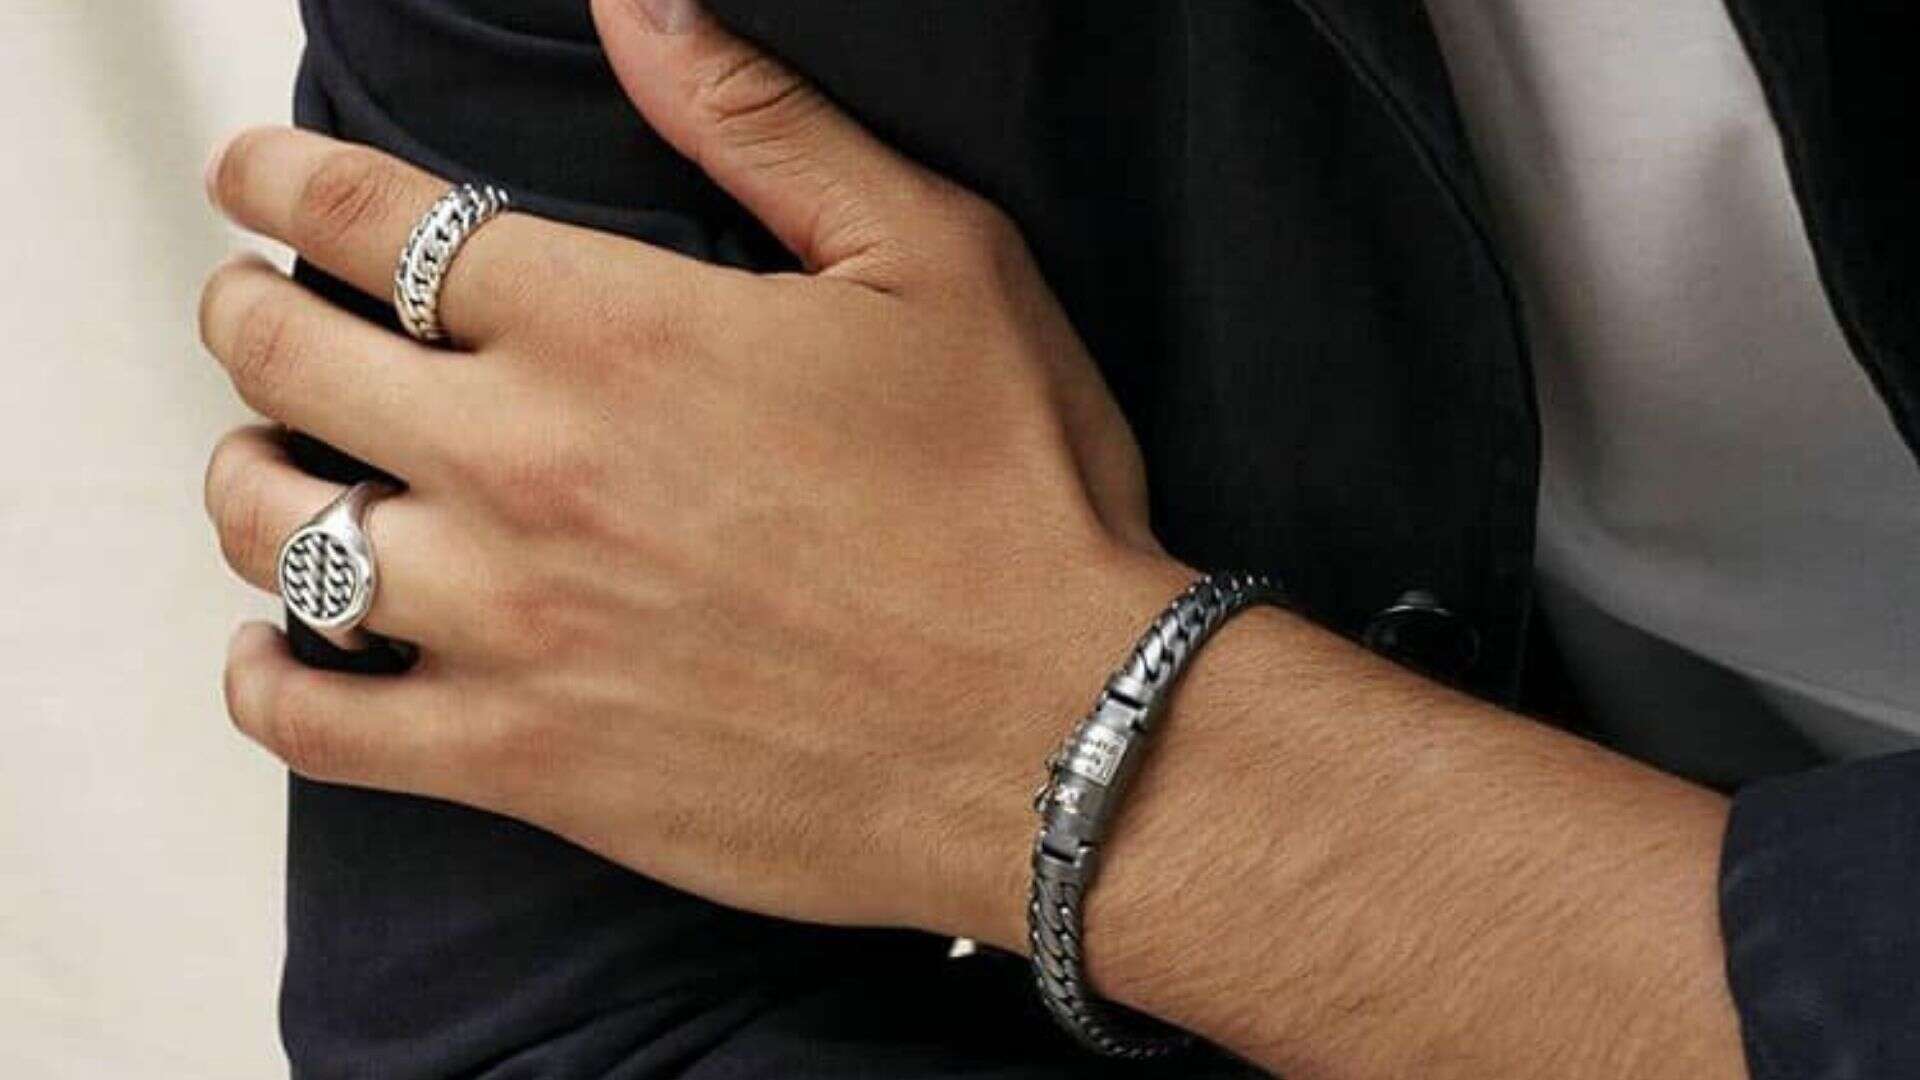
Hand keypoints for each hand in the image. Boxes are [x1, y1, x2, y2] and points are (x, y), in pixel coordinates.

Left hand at [199, 0, 1188, 948]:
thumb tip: (636, 6)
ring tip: (275, 463)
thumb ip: (765, 125)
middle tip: (252, 307)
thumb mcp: (934, 260)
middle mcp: (527, 464)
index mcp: (614, 327)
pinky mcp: (522, 760)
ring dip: (245, 477)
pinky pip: (311, 722)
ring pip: (273, 533)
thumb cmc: (1014, 499)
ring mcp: (510, 621)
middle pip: (287, 356)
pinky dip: (264, 678)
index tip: (250, 178)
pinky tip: (281, 651)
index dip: (280, 181)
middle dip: (246, 309)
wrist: (1060, 741)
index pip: (369, 218)